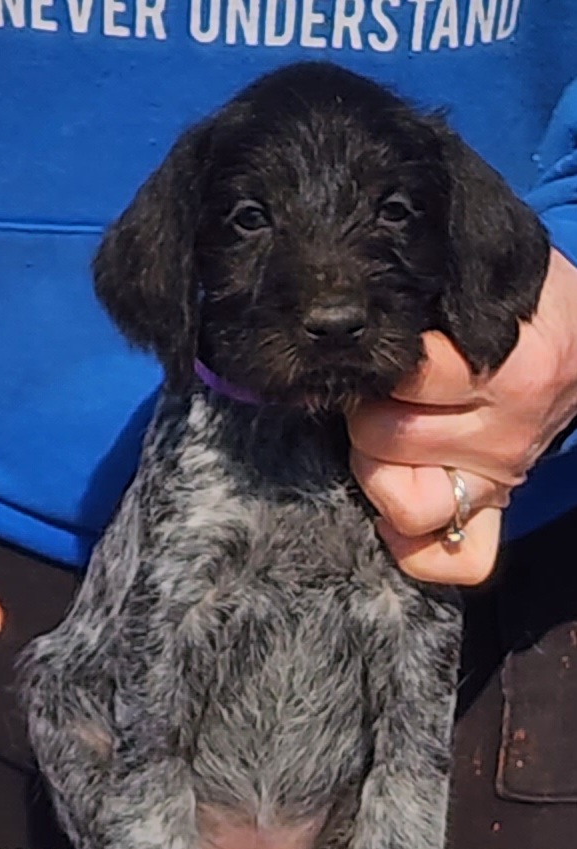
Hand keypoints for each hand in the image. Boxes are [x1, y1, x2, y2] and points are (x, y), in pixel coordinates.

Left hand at [349, 249, 576, 583]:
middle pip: (389, 439)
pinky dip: (416, 549)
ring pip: (408, 503)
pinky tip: (398, 509)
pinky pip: (457, 560)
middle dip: (364, 414)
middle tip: (378, 394)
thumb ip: (443, 266)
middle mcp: (509, 431)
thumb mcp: (495, 263)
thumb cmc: (524, 298)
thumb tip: (378, 249)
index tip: (383, 353)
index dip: (376, 364)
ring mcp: (503, 478)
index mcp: (512, 366)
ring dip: (377, 471)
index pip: (409, 377)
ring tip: (388, 438)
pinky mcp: (497, 510)